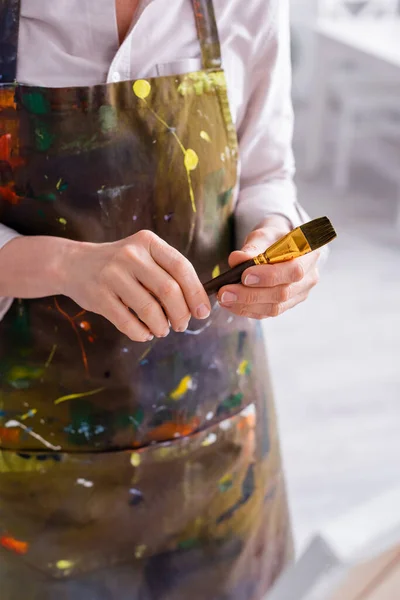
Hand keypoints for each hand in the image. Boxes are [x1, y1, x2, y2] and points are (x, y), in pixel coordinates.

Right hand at [61, 230, 210, 340]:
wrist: (73, 264)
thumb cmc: (119, 265)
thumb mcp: (143, 255)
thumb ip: (167, 273)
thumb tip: (197, 304)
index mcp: (148, 242)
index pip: (182, 267)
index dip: (196, 293)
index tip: (203, 312)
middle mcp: (131, 254)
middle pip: (169, 290)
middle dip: (181, 314)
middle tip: (182, 325)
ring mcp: (112, 274)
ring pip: (149, 309)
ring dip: (162, 326)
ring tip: (162, 330)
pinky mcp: (99, 296)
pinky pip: (127, 323)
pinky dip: (141, 333)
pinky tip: (144, 333)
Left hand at [218, 217, 319, 318]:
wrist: (279, 247)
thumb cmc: (273, 239)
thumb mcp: (264, 235)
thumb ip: (252, 247)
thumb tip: (237, 259)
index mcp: (309, 256)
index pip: (294, 271)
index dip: (269, 276)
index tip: (244, 275)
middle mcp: (309, 278)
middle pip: (282, 293)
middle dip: (250, 295)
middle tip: (224, 292)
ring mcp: (299, 295)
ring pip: (274, 308)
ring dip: (245, 305)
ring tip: (223, 298)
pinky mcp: (286, 305)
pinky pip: (266, 313)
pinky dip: (246, 310)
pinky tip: (230, 304)